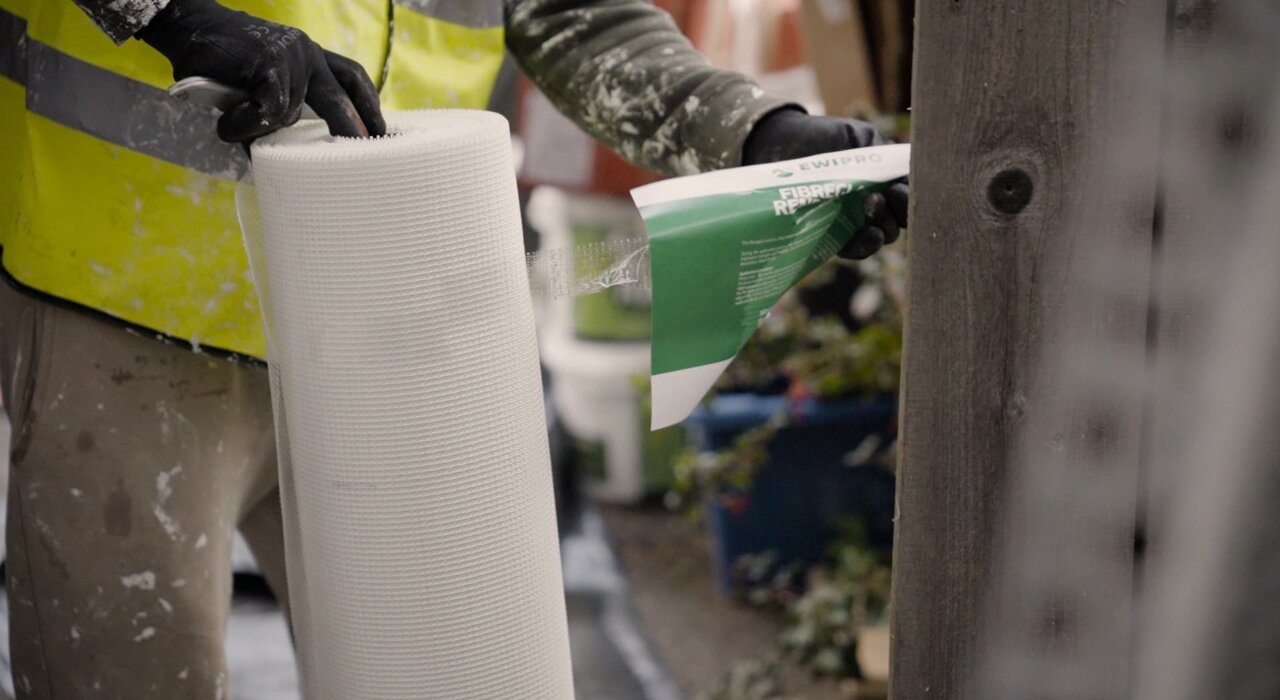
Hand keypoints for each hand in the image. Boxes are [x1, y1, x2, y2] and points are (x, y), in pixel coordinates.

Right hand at [138, 0, 385, 142]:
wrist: (187, 27)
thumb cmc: (220, 62)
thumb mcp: (261, 81)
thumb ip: (282, 105)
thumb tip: (293, 155)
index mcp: (311, 55)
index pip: (351, 77)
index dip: (368, 105)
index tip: (381, 131)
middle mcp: (307, 52)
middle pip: (341, 97)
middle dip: (354, 128)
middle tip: (364, 154)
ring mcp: (290, 57)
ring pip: (290, 113)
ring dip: (259, 127)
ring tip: (232, 122)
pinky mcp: (269, 64)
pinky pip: (269, 111)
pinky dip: (246, 123)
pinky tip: (228, 121)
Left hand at [742, 108, 907, 259]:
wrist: (779, 144)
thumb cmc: (822, 137)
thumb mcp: (860, 139)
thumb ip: (886, 156)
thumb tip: (912, 172)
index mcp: (885, 179)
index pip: (909, 196)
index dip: (910, 196)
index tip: (899, 189)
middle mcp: (873, 203)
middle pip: (899, 220)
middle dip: (897, 212)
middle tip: (880, 197)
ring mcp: (853, 221)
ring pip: (881, 236)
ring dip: (883, 228)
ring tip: (870, 208)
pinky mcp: (831, 235)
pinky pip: (854, 249)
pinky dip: (865, 245)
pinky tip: (870, 234)